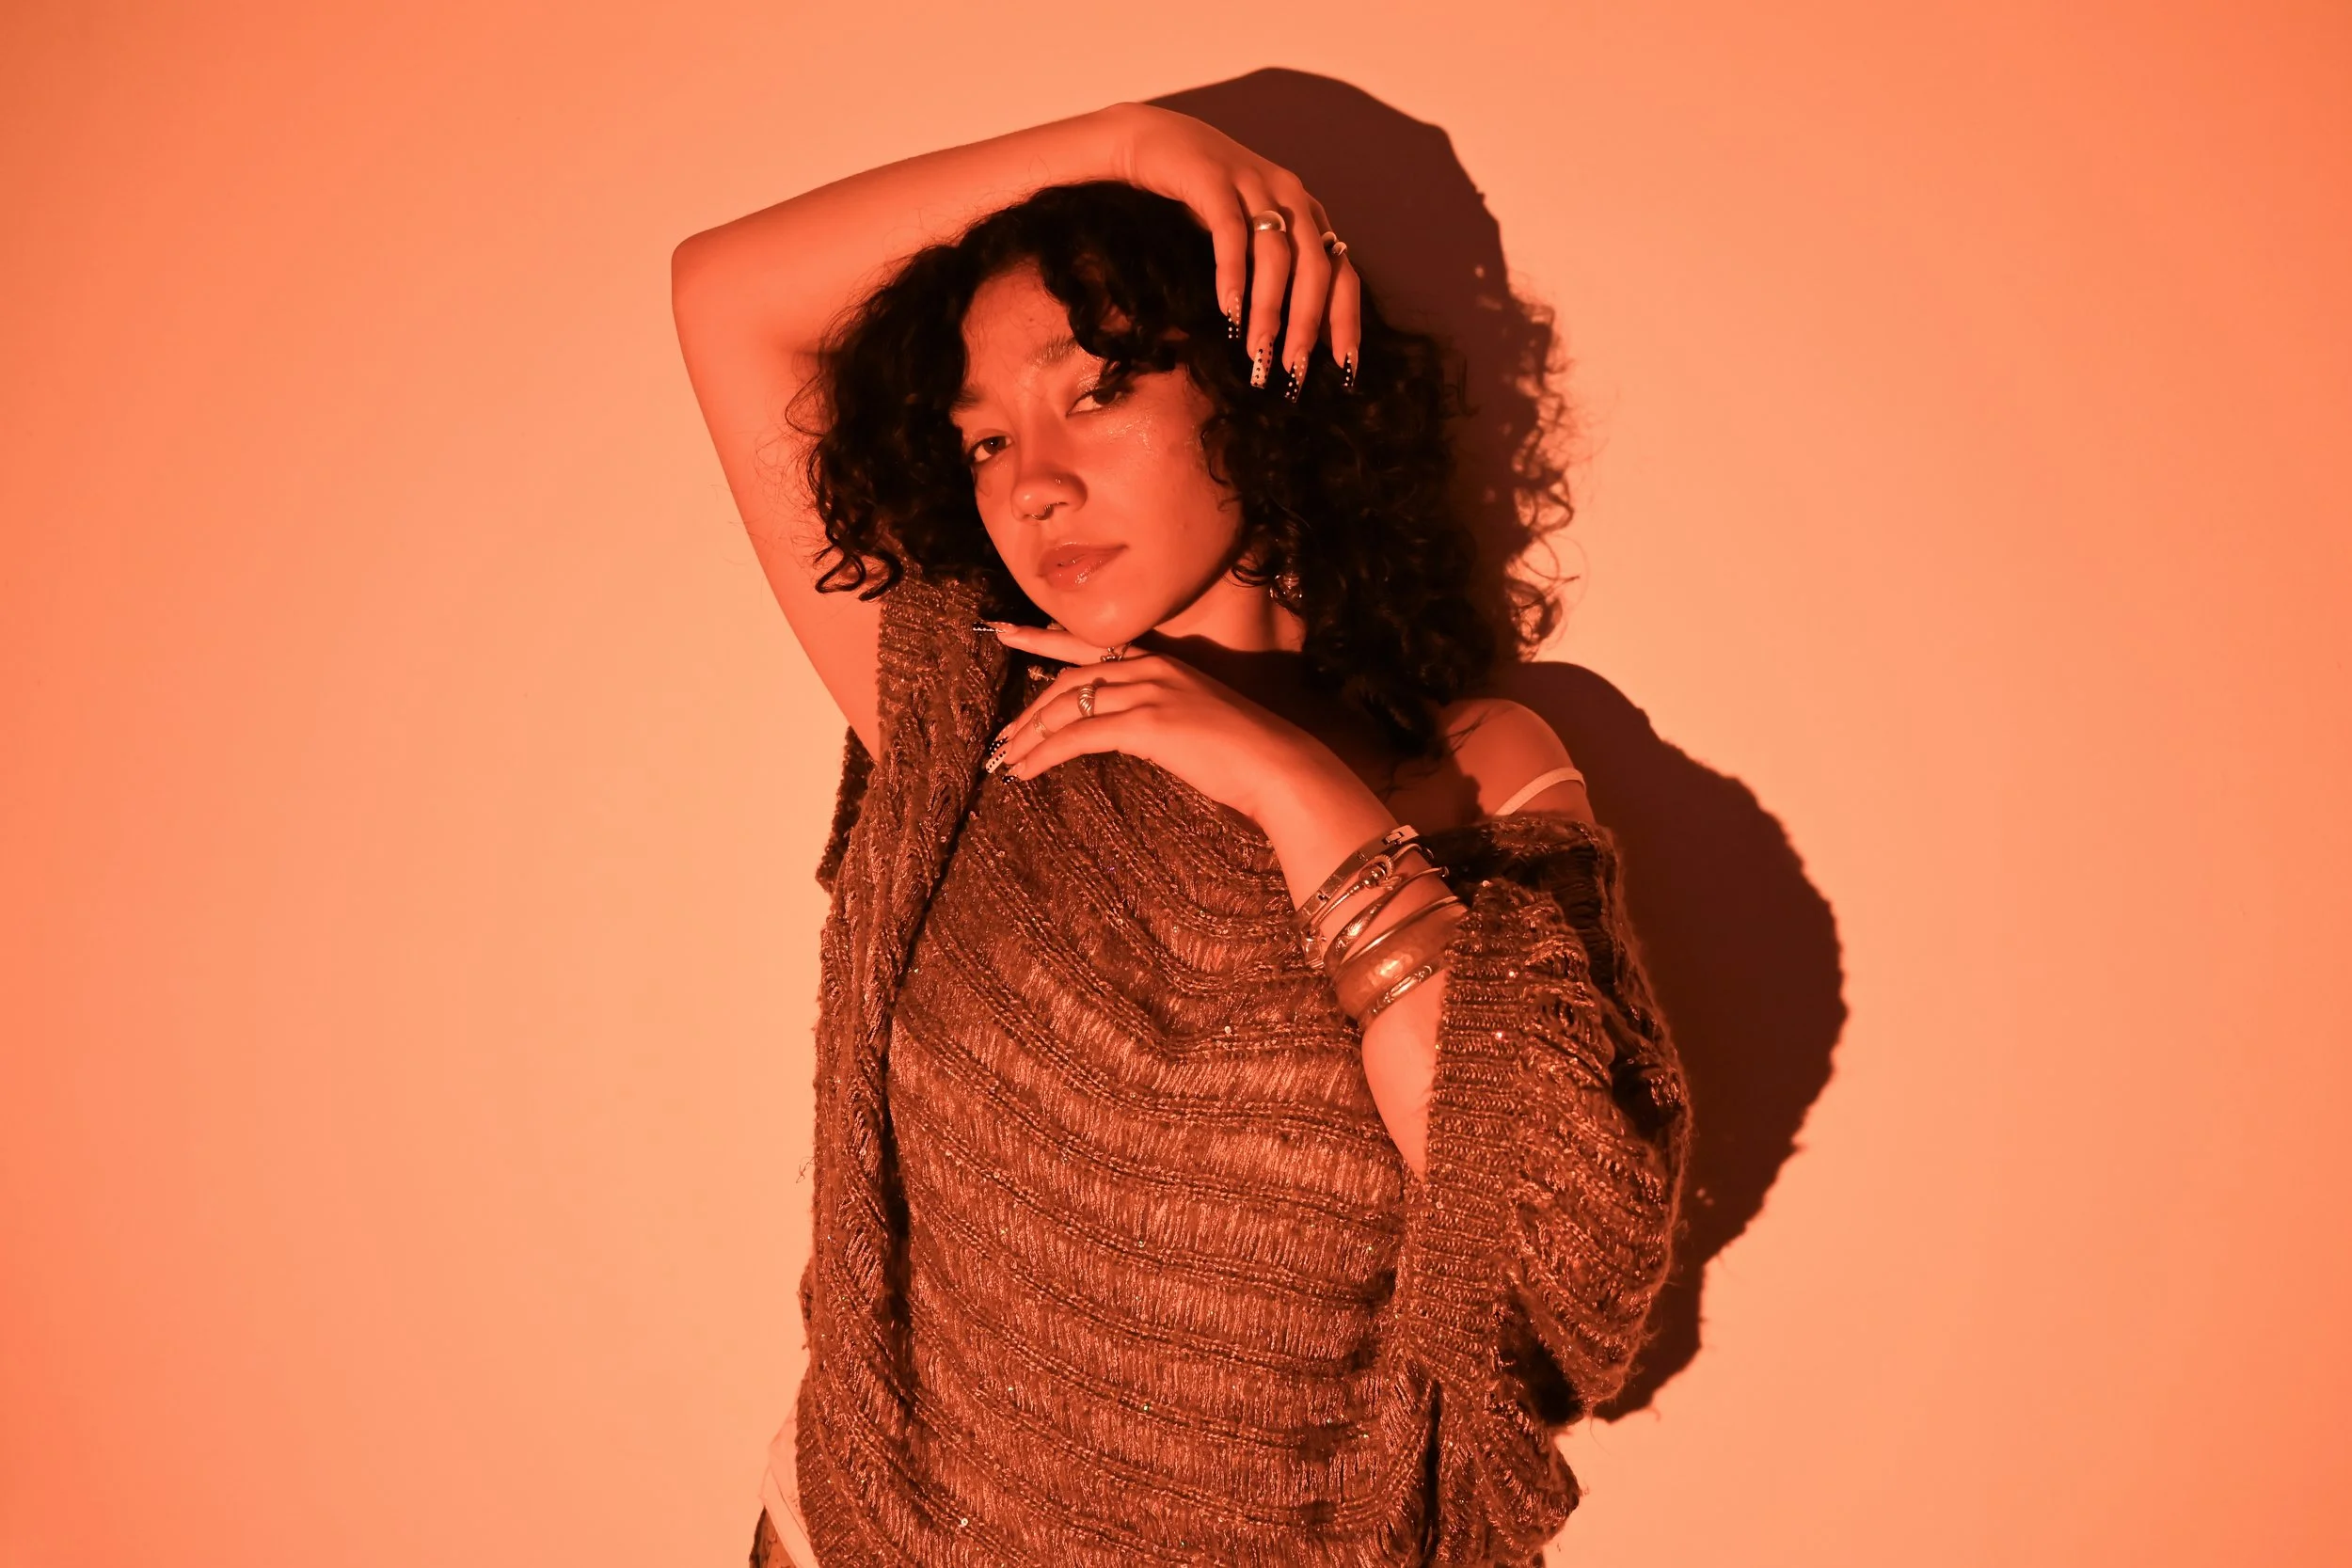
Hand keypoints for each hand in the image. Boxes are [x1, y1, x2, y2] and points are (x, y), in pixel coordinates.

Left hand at [979, 621, 1333, 827]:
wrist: (1277, 764)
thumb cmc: (1244, 754)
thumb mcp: (1196, 721)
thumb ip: (1159, 716)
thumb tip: (1128, 732)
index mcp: (1161, 662)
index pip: (1090, 647)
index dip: (1045, 641)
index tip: (1009, 633)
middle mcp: (1149, 668)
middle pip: (1068, 678)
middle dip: (1028, 708)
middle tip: (999, 735)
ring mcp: (1147, 692)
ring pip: (1066, 706)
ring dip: (1030, 736)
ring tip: (1006, 760)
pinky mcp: (1144, 724)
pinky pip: (1077, 736)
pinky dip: (1045, 753)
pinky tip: (1026, 771)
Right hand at [1095, 102, 1362, 392]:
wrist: (1153, 140)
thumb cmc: (1202, 198)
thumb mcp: (1252, 232)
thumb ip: (1277, 270)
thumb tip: (1296, 337)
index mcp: (1306, 212)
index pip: (1342, 271)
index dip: (1345, 319)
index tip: (1344, 367)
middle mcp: (1290, 195)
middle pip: (1315, 267)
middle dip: (1308, 324)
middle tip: (1294, 371)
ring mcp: (1253, 184)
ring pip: (1276, 256)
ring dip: (1270, 310)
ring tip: (1258, 354)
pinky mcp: (1213, 180)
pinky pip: (1230, 233)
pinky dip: (1233, 275)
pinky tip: (1229, 311)